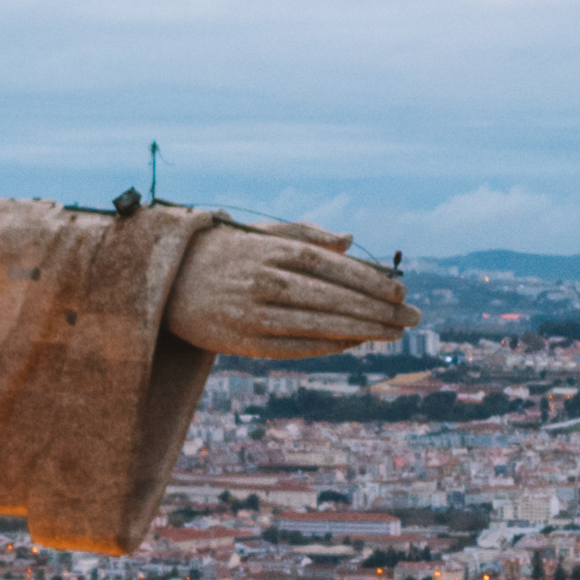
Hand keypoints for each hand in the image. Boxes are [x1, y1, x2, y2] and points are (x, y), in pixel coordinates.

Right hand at [168, 221, 411, 361]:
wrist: (167, 281)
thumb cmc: (226, 252)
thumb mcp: (262, 233)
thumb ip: (307, 233)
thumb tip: (351, 241)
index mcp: (273, 250)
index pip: (333, 267)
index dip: (370, 281)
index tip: (402, 292)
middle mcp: (265, 281)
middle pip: (333, 298)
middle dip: (378, 310)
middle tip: (413, 318)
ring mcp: (254, 314)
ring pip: (319, 325)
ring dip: (362, 331)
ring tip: (394, 334)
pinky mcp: (243, 341)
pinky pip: (296, 346)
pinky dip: (330, 346)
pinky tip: (356, 343)